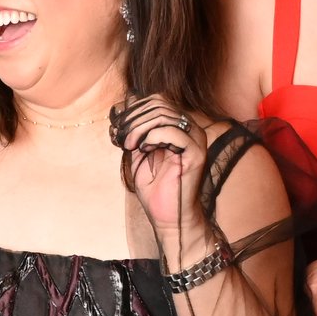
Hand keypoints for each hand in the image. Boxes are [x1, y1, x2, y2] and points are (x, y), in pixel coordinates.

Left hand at [112, 97, 209, 237]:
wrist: (166, 215)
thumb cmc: (154, 187)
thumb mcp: (138, 150)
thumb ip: (136, 126)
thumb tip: (128, 99)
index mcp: (179, 126)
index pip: (157, 99)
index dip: (134, 109)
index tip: (119, 130)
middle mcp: (190, 129)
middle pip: (159, 103)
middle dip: (134, 119)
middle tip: (123, 140)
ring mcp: (196, 139)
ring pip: (164, 115)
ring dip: (139, 128)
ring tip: (130, 146)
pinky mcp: (197, 153)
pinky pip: (173, 132)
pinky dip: (152, 137)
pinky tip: (145, 150)